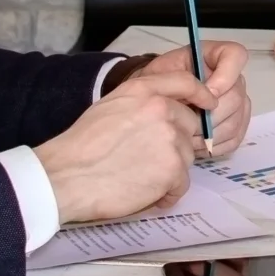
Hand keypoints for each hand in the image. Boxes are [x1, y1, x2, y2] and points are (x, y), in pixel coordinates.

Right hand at [34, 73, 213, 224]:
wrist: (66, 176)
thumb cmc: (82, 146)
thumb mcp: (112, 106)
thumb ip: (144, 102)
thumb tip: (170, 108)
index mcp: (145, 91)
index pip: (187, 82)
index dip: (201, 94)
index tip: (208, 105)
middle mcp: (162, 110)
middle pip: (191, 126)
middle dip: (175, 143)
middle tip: (147, 159)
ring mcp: (171, 139)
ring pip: (187, 156)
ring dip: (169, 170)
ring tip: (138, 176)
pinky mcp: (173, 169)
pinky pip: (182, 183)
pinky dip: (166, 193)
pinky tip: (144, 192)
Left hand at [123, 42, 252, 156]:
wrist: (151, 104)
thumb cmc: (155, 86)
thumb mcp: (159, 75)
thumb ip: (182, 79)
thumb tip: (209, 97)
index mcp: (214, 56)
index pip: (236, 56)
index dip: (225, 76)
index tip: (206, 94)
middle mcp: (232, 78)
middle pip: (236, 97)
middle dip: (209, 115)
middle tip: (186, 123)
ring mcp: (238, 102)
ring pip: (234, 121)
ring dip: (208, 133)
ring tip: (185, 137)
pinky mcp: (236, 125)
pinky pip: (234, 138)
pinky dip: (213, 145)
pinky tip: (194, 144)